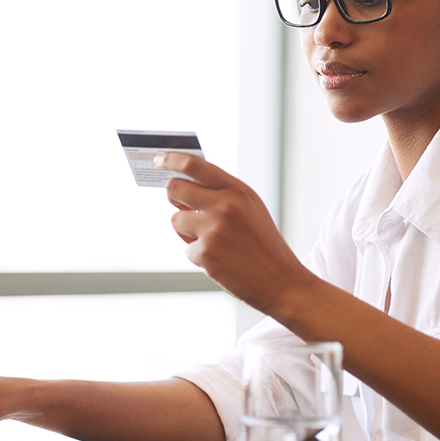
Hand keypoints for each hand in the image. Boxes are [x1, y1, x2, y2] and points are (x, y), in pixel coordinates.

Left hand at [154, 152, 308, 313]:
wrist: (281, 281)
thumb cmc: (263, 243)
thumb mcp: (249, 208)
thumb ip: (221, 193)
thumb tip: (183, 183)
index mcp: (237, 190)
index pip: (195, 165)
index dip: (171, 159)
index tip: (159, 159)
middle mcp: (225, 205)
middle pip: (175, 188)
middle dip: (172, 195)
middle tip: (177, 202)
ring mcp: (213, 229)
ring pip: (176, 220)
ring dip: (186, 231)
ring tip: (213, 241)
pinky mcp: (205, 253)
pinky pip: (187, 248)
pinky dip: (199, 255)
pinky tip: (221, 260)